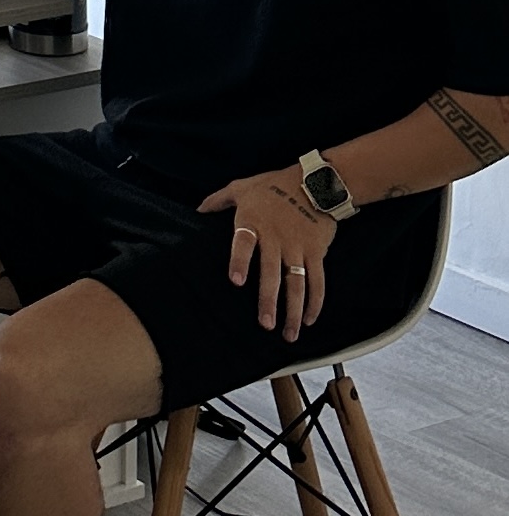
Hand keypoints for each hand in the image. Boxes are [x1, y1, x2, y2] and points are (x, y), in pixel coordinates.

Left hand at [202, 169, 334, 334]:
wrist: (316, 181)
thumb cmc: (274, 185)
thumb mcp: (243, 187)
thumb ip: (219, 200)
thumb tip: (198, 210)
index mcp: (254, 222)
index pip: (244, 243)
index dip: (240, 261)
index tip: (236, 282)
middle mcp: (276, 238)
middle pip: (272, 273)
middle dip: (269, 300)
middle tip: (265, 325)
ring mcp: (298, 247)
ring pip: (297, 284)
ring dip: (294, 310)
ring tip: (288, 334)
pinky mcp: (316, 252)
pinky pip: (318, 281)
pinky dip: (315, 302)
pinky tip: (309, 319)